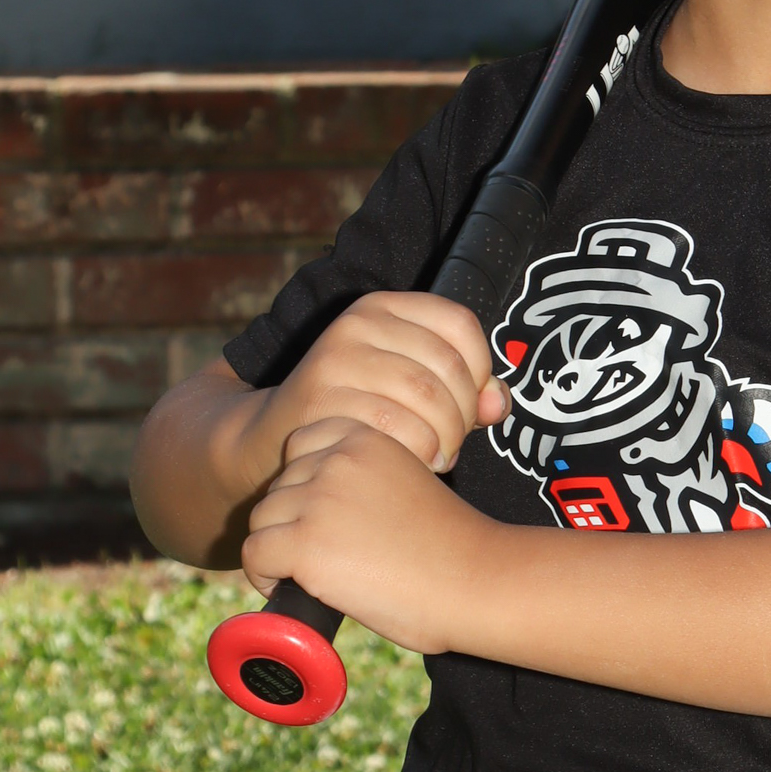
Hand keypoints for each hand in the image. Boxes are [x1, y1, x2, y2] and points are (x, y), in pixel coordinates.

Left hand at [240, 419, 493, 653]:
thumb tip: (321, 508)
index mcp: (365, 437)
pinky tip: (299, 587)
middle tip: (331, 554)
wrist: (477, 581)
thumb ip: (365, 479)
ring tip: (318, 574)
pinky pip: (255, 554)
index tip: (328, 516)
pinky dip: (267, 576)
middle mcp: (337, 459)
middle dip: (293, 520)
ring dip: (280, 548)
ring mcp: (318, 499)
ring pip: (261, 520)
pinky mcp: (305, 543)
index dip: (306, 484)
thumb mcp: (407, 481)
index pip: (300, 446)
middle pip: (278, 486)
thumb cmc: (451, 545)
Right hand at [245, 291, 504, 482]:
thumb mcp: (408, 386)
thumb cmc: (356, 412)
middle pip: (449, 367)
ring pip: (427, 399)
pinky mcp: (322, 398)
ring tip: (438, 456)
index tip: (471, 404)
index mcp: (384, 307)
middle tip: (454, 444)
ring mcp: (336, 358)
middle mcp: (358, 323)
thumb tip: (497, 404)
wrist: (274, 438)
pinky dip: (419, 453)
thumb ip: (462, 390)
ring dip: (445, 438)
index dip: (480, 369)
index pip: (460, 323)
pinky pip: (398, 429)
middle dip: (463, 416)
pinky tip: (413, 464)